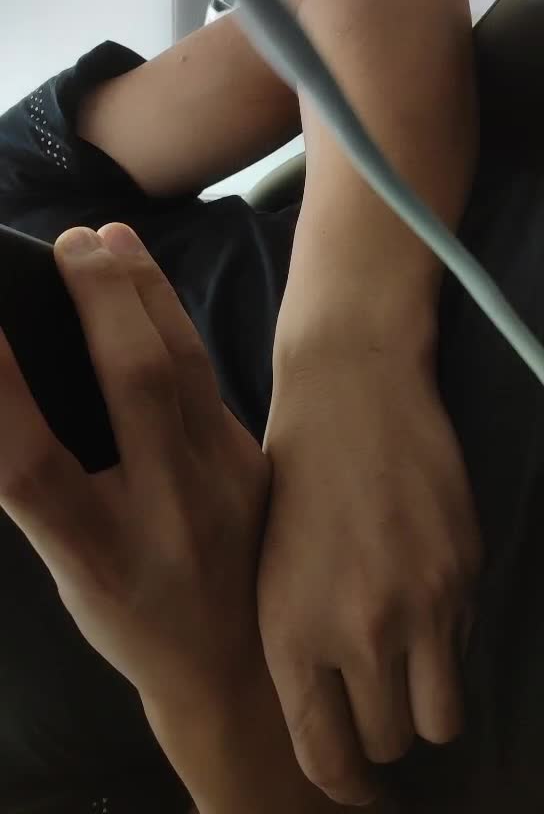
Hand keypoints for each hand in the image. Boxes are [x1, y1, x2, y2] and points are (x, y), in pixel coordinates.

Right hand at [0, 223, 269, 707]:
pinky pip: (210, 377)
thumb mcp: (73, 572)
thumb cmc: (133, 618)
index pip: (33, 463)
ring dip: (146, 290)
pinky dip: (174, 323)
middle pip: (136, 382)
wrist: (238, 668)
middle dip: (102, 297)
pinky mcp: (257, 463)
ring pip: (185, 364)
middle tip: (72, 242)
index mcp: (97, 554)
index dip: (0, 387)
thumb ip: (50, 488)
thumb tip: (19, 396)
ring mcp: (224, 482)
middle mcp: (167, 512)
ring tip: (112, 240)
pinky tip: (152, 293)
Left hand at [259, 346, 481, 805]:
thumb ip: (297, 645)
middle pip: (390, 741)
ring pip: (440, 717)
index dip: (344, 782)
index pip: (326, 754)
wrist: (352, 390)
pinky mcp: (463, 574)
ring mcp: (420, 605)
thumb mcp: (268, 564)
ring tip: (407, 664)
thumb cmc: (294, 472)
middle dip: (383, 730)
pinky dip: (445, 642)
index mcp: (291, 630)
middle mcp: (358, 630)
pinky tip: (419, 593)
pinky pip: (463, 647)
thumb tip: (330, 712)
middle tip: (376, 699)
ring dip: (424, 702)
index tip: (356, 785)